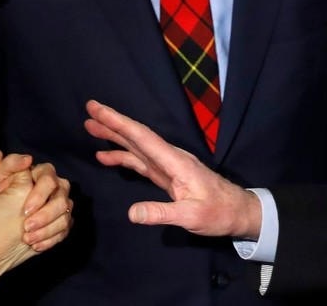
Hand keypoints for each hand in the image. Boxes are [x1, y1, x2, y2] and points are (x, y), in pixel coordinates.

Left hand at [20, 162, 72, 251]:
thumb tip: (4, 153)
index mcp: (26, 177)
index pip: (47, 173)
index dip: (40, 192)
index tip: (26, 210)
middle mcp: (43, 189)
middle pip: (62, 192)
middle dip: (47, 212)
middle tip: (27, 227)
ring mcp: (52, 207)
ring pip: (66, 210)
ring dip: (48, 227)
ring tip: (28, 239)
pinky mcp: (56, 224)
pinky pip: (66, 226)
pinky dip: (52, 237)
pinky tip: (35, 245)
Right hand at [83, 99, 261, 238]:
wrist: (238, 211)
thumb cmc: (219, 212)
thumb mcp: (192, 216)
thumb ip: (162, 213)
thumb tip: (131, 213)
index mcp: (175, 162)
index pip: (142, 137)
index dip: (119, 122)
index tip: (98, 109)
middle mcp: (170, 158)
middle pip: (137, 136)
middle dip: (112, 123)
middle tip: (89, 109)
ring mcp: (168, 166)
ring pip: (137, 146)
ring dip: (114, 137)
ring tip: (90, 128)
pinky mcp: (167, 175)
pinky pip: (141, 161)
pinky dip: (123, 156)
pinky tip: (107, 157)